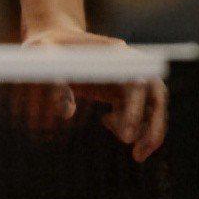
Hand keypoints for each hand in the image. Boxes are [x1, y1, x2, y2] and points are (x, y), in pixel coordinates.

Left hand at [23, 27, 167, 161]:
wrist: (50, 42)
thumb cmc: (46, 46)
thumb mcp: (42, 57)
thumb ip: (54, 81)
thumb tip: (66, 114)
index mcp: (115, 53)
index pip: (137, 83)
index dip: (136, 109)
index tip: (126, 135)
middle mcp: (128, 65)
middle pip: (155, 97)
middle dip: (152, 128)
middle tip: (138, 156)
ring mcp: (127, 78)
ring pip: (151, 108)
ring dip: (147, 132)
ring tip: (132, 150)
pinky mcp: (121, 90)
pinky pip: (138, 113)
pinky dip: (130, 125)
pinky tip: (105, 121)